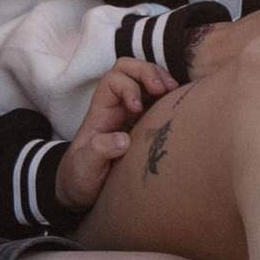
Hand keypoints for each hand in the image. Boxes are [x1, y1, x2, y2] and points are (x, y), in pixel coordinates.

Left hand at [53, 57, 175, 215]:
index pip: (113, 79)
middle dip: (148, 72)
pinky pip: (158, 100)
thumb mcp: (84, 166)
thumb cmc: (80, 175)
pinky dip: (169, 96)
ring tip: (175, 92)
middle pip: (129, 69)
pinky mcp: (145, 124)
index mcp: (101, 111)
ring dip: (162, 79)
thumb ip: (99, 151)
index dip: (128, 86)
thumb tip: (125, 139)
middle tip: (165, 88)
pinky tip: (179, 105)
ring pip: (145, 79)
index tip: (137, 108)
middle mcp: (117, 106)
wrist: (81, 189)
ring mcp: (132, 114)